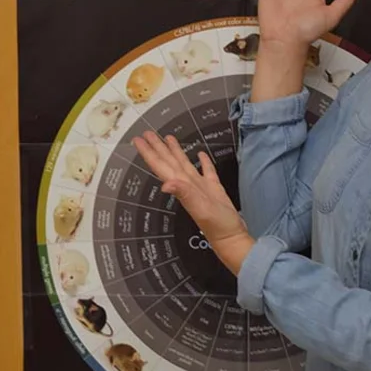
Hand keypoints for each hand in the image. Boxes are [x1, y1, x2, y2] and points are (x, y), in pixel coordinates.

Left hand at [132, 131, 253, 273]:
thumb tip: (165, 184)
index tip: (139, 140)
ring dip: (175, 151)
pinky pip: (206, 170)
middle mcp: (187, 184)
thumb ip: (184, 193)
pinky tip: (200, 153)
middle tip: (147, 133)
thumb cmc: (216, 225)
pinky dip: (203, 161)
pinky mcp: (214, 188)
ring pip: (184, 163)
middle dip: (158, 147)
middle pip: (169, 161)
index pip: (161, 165)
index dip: (149, 152)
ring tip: (168, 138)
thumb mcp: (200, 208)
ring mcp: (200, 186)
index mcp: (181, 186)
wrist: (231, 237)